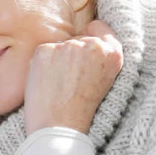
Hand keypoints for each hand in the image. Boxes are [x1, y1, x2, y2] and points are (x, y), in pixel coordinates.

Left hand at [24, 20, 122, 134]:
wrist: (59, 127)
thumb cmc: (80, 110)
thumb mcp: (105, 80)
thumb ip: (100, 57)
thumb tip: (86, 34)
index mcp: (114, 53)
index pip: (99, 27)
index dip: (90, 38)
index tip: (84, 55)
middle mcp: (93, 45)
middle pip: (77, 38)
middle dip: (72, 54)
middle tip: (71, 80)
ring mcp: (68, 46)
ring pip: (60, 45)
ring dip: (56, 60)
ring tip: (59, 85)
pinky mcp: (46, 50)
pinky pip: (43, 51)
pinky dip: (41, 65)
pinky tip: (46, 82)